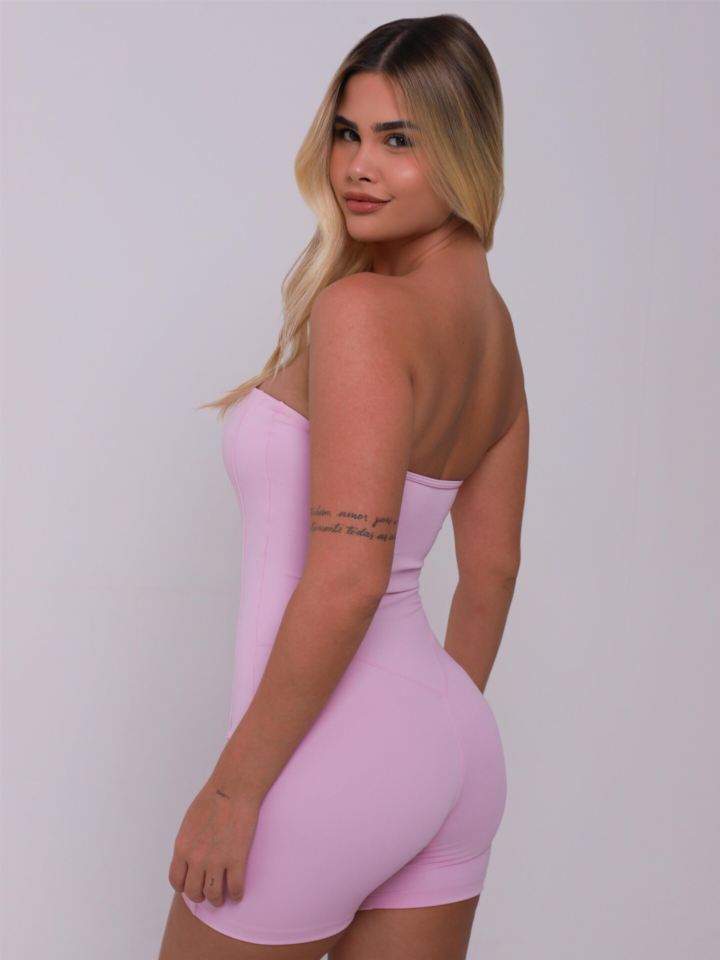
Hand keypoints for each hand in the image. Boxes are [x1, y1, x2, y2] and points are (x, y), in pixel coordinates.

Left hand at [168, 776, 259, 907]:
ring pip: (212, 894)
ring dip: (217, 900)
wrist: (234, 787)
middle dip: (199, 896)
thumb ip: (189, 841)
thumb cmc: (213, 798)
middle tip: (207, 895)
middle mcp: (196, 858)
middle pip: (193, 891)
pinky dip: (236, 895)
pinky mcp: (236, 859)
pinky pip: (234, 888)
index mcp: (182, 847)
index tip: (191, 886)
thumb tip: (190, 855)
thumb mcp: (190, 821)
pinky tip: (238, 894)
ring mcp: (216, 860)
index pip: (176, 880)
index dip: (183, 887)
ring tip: (222, 899)